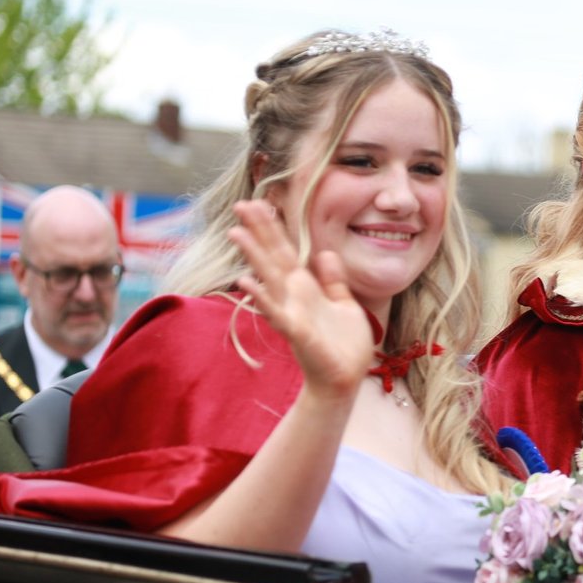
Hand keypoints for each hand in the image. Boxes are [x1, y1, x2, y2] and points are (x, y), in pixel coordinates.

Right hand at [229, 200, 371, 400]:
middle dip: (259, 232)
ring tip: (236, 233)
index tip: (260, 203)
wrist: (345, 379)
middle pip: (273, 257)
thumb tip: (325, 253)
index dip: (274, 229)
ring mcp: (292, 313)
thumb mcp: (345, 304)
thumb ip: (334, 280)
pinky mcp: (296, 332)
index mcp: (306, 288)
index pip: (287, 252)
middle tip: (241, 204)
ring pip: (269, 279)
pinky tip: (245, 283)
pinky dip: (261, 299)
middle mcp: (294, 297)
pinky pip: (276, 313)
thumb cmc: (345, 345)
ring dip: (254, 256)